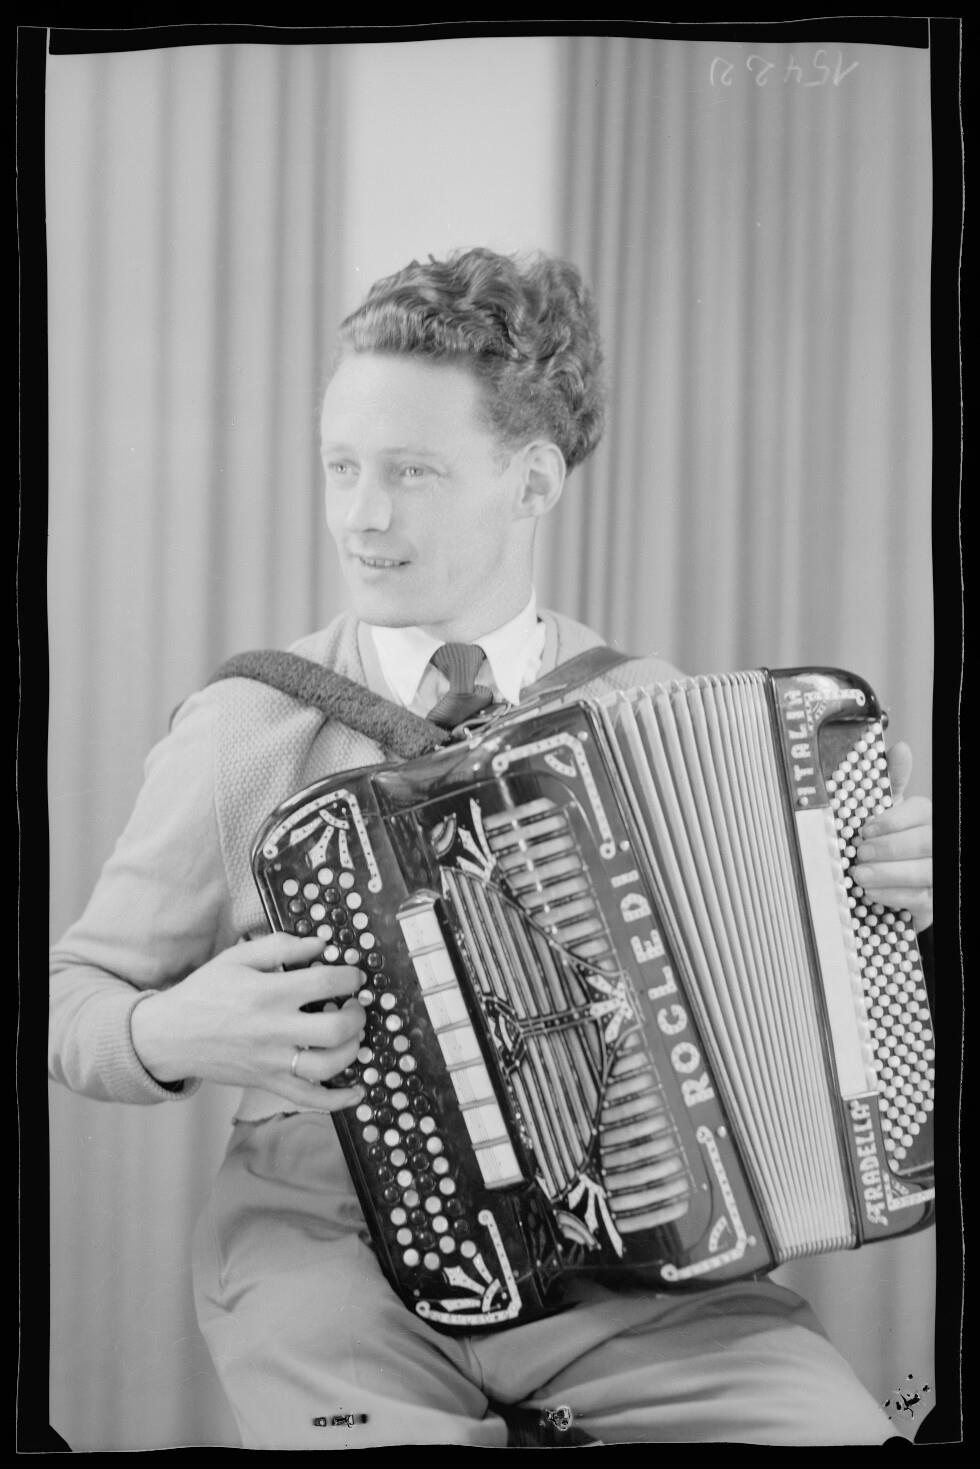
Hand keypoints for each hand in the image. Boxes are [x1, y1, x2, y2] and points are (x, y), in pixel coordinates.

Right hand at [129, 932, 366, 1110]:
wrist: (169, 1035)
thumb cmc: (204, 993)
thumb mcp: (236, 958)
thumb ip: (279, 946)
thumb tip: (320, 944)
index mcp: (267, 994)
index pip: (325, 982)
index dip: (349, 976)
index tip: (353, 974)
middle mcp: (274, 1030)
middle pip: (334, 1030)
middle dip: (356, 1016)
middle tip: (354, 1005)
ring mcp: (272, 1062)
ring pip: (327, 1066)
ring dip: (351, 1049)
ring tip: (351, 1034)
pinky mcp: (267, 1083)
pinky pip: (308, 1099)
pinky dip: (337, 1100)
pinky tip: (357, 1091)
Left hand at [851, 741, 932, 931]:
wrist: (891, 883)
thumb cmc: (889, 843)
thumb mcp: (885, 812)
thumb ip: (891, 782)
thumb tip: (901, 748)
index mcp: (928, 817)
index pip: (921, 811)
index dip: (892, 821)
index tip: (864, 829)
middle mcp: (940, 842)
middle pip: (925, 843)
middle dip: (889, 849)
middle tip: (860, 853)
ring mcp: (940, 872)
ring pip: (924, 873)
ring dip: (887, 874)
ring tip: (859, 874)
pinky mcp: (935, 900)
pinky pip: (919, 899)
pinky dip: (891, 895)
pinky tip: (871, 892)